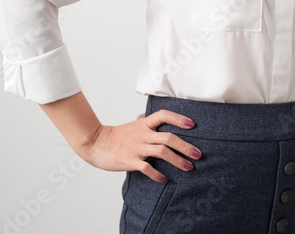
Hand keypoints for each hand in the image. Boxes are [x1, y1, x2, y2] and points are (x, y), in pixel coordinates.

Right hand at [81, 111, 201, 183]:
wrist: (96, 143)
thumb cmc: (115, 135)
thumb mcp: (131, 125)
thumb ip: (142, 120)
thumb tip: (149, 115)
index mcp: (144, 124)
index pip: (164, 115)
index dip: (179, 118)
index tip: (193, 124)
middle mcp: (143, 135)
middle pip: (169, 137)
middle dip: (186, 146)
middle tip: (198, 154)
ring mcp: (137, 148)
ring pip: (162, 152)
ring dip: (178, 160)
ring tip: (189, 167)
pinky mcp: (130, 161)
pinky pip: (147, 168)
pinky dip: (157, 174)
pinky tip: (164, 179)